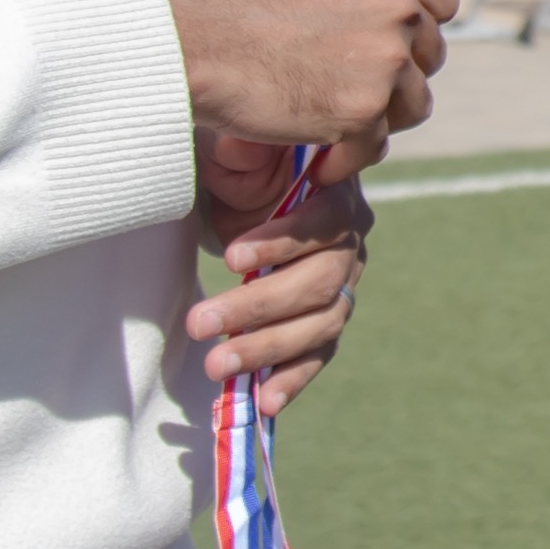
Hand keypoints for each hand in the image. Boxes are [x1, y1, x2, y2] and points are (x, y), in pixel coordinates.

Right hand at [144, 0, 456, 151]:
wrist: (178, 24)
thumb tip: (378, 8)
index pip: (439, 3)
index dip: (412, 31)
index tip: (385, 51)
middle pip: (427, 54)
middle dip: (395, 75)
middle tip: (347, 92)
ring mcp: (386, 54)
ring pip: (413, 103)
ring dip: (379, 118)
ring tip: (333, 125)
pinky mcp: (363, 107)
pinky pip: (375, 145)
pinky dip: (348, 157)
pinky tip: (318, 158)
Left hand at [191, 138, 370, 407]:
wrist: (252, 194)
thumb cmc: (243, 167)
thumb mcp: (238, 148)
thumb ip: (243, 147)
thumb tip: (235, 145)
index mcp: (336, 195)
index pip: (322, 223)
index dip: (281, 242)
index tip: (229, 257)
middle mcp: (349, 245)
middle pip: (320, 284)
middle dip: (258, 306)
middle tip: (200, 322)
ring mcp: (341, 289)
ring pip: (319, 325)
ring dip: (267, 349)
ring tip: (215, 363)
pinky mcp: (324, 324)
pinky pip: (318, 356)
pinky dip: (293, 380)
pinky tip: (265, 403)